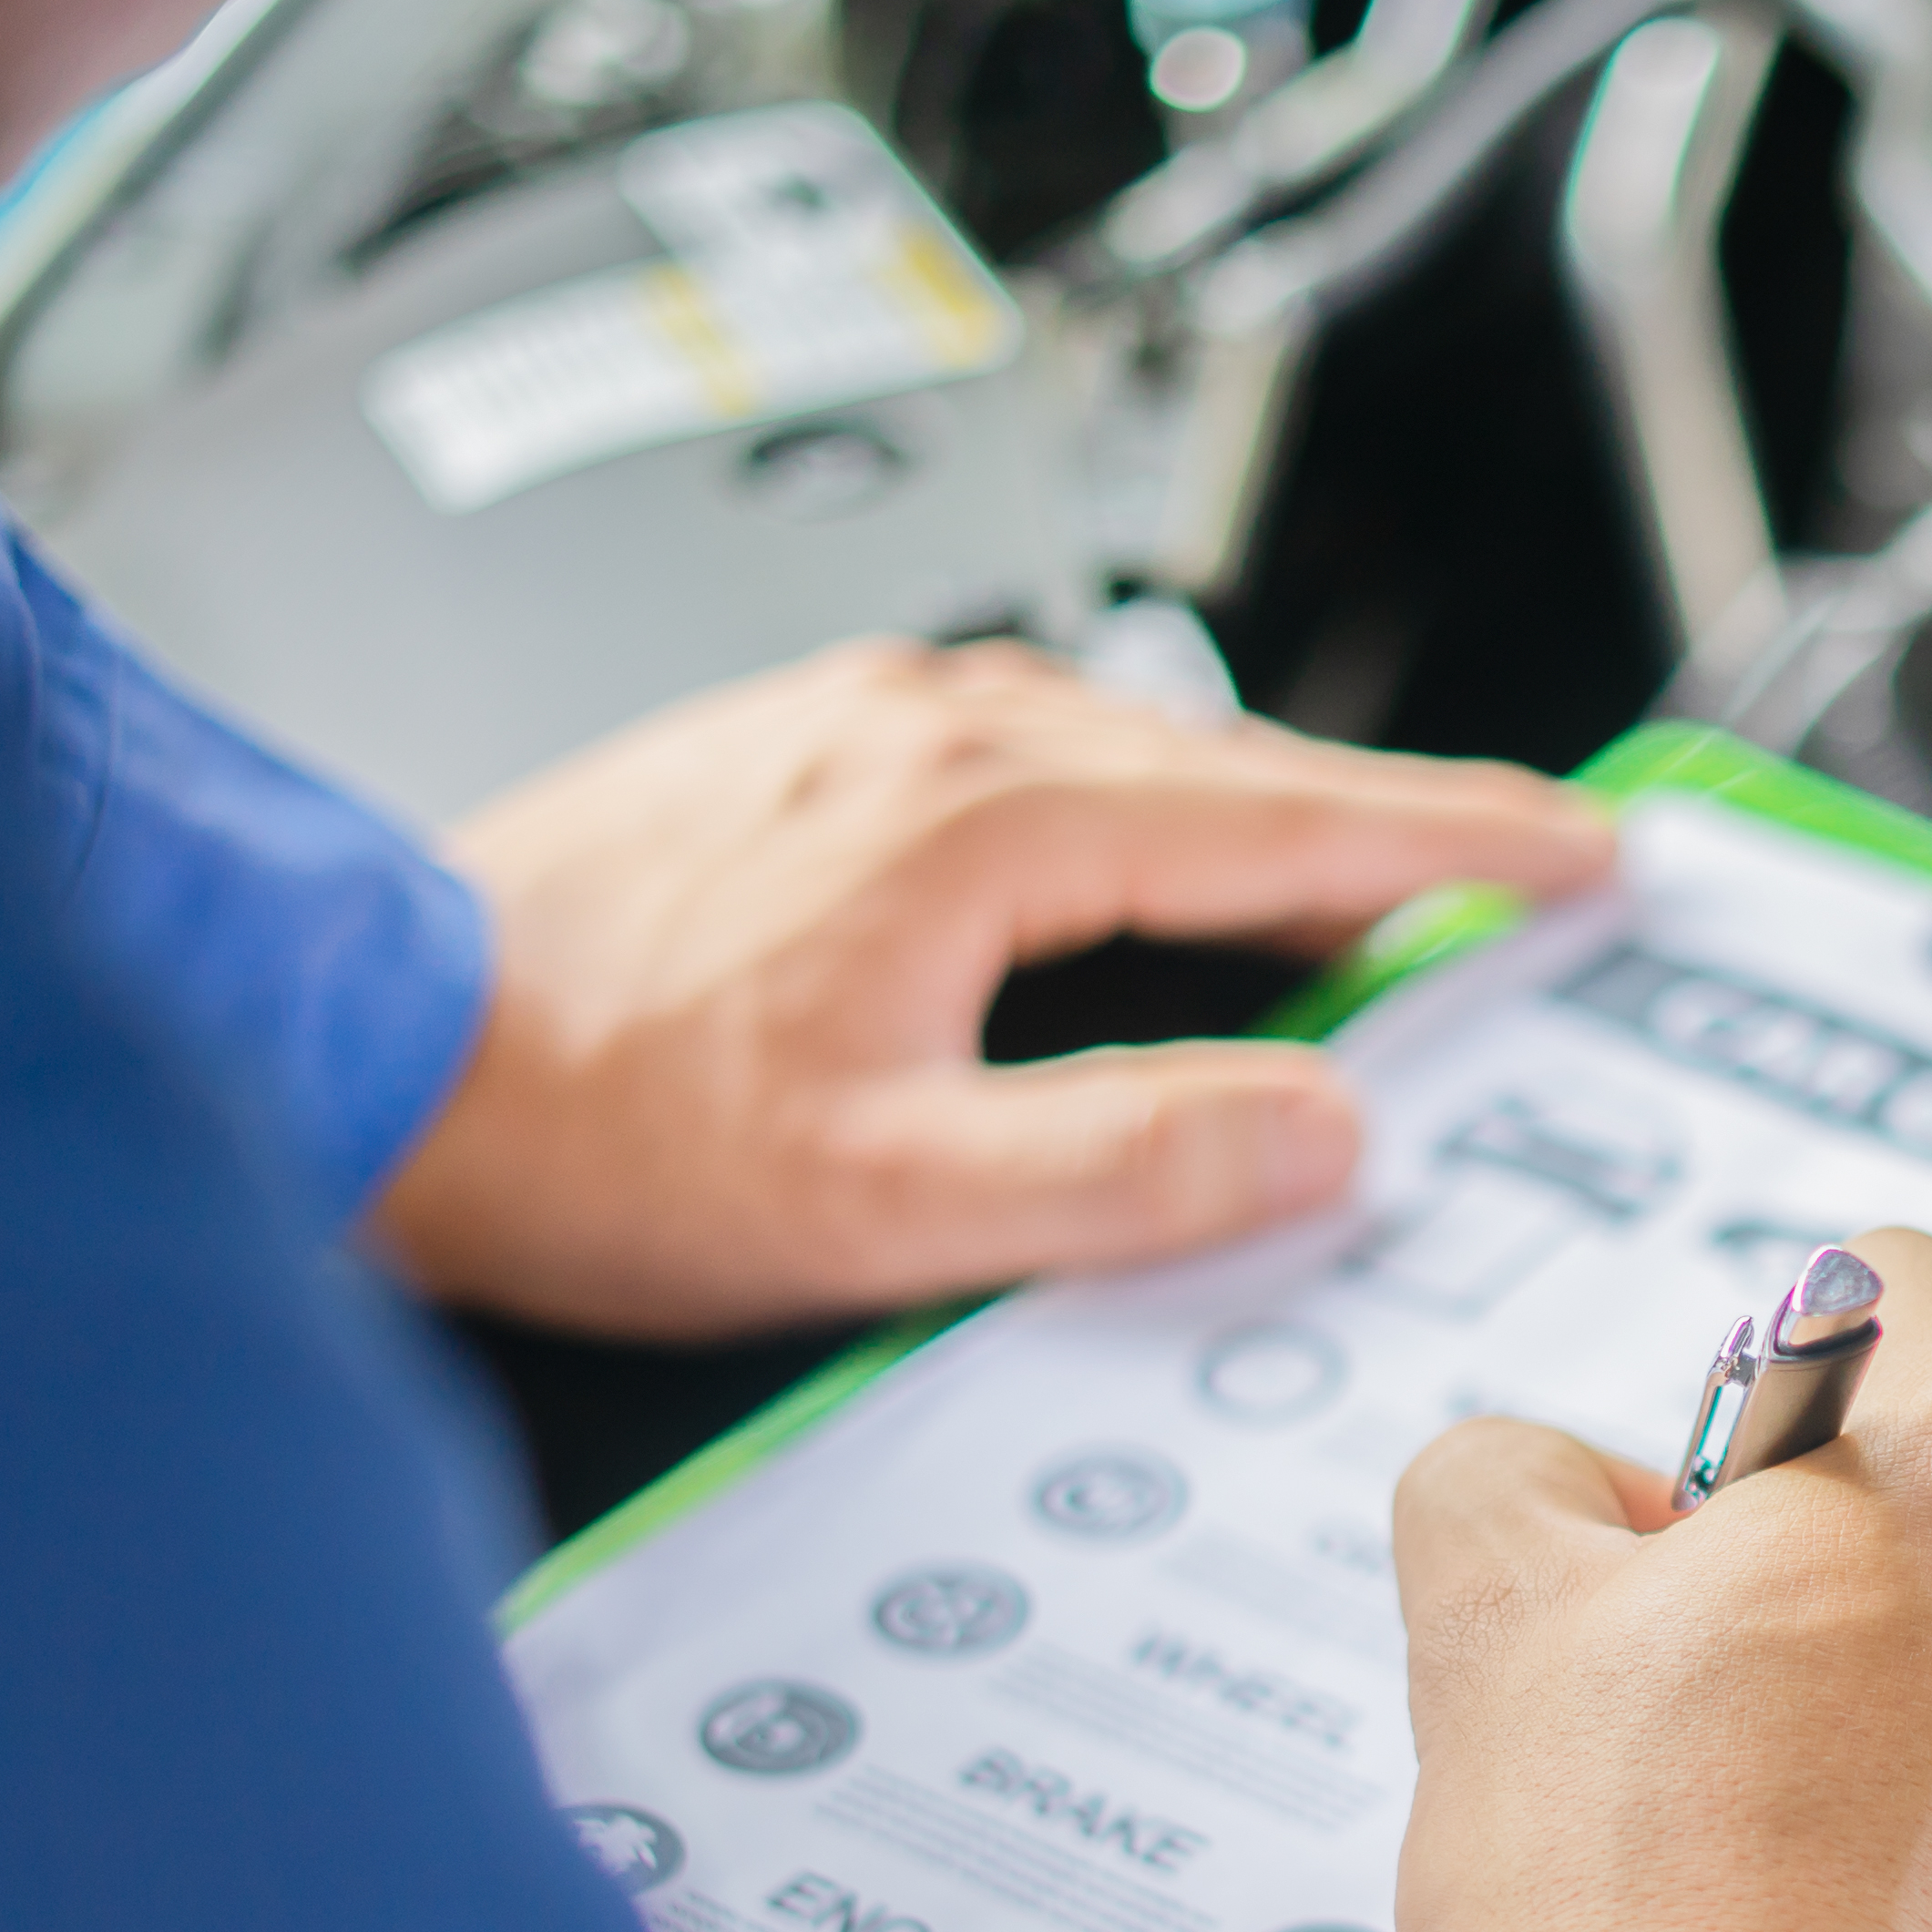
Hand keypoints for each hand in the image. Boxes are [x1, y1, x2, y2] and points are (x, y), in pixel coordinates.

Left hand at [372, 639, 1613, 1335]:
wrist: (347, 1048)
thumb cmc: (578, 1128)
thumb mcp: (877, 1198)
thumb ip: (1119, 1164)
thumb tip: (1320, 1130)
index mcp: (978, 817)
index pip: (1290, 819)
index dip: (1461, 843)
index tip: (1584, 856)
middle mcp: (922, 732)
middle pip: (1223, 773)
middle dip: (1383, 831)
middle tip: (1515, 884)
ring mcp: (846, 733)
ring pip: (1121, 767)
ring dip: (1250, 832)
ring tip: (1351, 907)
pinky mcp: (786, 766)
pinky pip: (1023, 776)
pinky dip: (1129, 830)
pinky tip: (1133, 896)